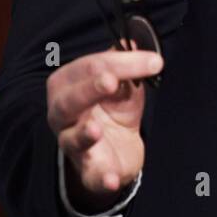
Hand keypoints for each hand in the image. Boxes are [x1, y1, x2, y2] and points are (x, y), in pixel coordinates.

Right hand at [47, 47, 163, 210]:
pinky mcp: (89, 170)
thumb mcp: (121, 83)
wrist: (116, 151)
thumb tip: (132, 38)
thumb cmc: (113, 108)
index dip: (120, 62)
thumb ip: (124, 62)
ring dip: (83, 134)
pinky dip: (102, 178)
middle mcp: (62, 114)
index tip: (154, 61)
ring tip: (95, 129)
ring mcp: (72, 144)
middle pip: (69, 101)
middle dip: (89, 89)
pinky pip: (92, 176)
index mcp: (68, 86)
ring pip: (71, 138)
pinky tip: (112, 178)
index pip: (88, 67)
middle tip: (110, 80)